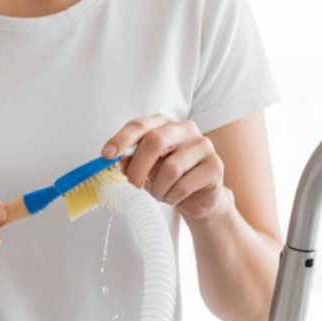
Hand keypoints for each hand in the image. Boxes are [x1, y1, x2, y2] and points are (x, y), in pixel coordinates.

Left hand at [102, 115, 228, 221]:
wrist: (199, 196)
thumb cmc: (169, 177)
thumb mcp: (145, 169)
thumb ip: (132, 162)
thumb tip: (120, 162)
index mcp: (165, 123)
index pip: (139, 125)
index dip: (121, 140)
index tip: (106, 155)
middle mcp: (186, 129)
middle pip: (155, 141)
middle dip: (138, 167)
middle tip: (133, 183)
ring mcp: (203, 146)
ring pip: (170, 168)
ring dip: (158, 188)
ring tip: (159, 193)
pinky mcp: (215, 166)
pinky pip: (184, 185)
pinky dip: (172, 196)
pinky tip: (173, 197)